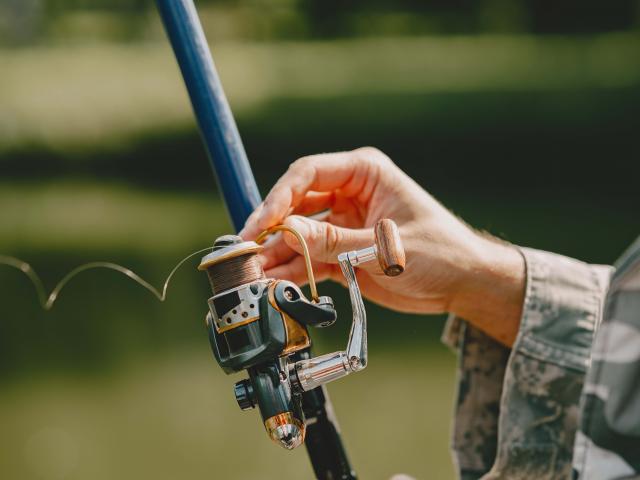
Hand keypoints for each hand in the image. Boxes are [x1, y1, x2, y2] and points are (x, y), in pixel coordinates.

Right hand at [240, 147, 524, 345]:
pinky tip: (274, 284)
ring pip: (297, 234)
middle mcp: (348, 193)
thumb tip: (285, 234)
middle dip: (270, 228)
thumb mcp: (385, 247)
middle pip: (295, 203)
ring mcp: (343, 223)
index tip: (259, 224)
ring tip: (254, 274)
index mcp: (364, 173)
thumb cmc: (440, 253)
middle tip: (246, 252)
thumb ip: (334, 242)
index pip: (307, 175)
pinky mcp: (342, 250)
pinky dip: (292, 271)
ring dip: (276, 253)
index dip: (278, 198)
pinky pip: (309, 258)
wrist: (462, 283)